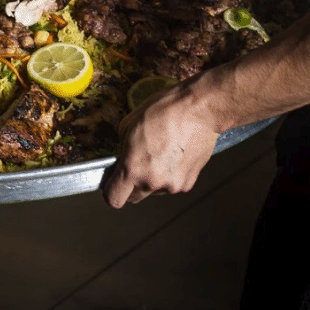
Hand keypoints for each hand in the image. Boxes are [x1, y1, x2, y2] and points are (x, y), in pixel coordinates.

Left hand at [102, 82, 218, 207]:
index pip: (114, 199)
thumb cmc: (163, 112)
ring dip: (152, 179)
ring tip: (160, 154)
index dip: (111, 191)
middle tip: (136, 164)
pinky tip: (173, 156)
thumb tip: (124, 155)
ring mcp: (172, 185)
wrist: (198, 110)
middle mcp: (152, 182)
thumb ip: (122, 147)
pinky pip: (171, 185)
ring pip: (154, 190)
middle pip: (134, 197)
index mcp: (132, 169)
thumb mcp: (128, 124)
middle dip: (131, 185)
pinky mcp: (188, 183)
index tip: (113, 182)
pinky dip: (169, 175)